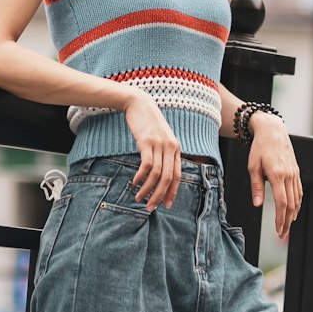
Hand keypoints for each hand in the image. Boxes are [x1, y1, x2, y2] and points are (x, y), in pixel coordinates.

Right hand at [122, 89, 181, 210]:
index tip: (166, 205)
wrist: (139, 103)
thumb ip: (163, 153)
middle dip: (159, 196)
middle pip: (168, 178)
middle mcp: (171, 148)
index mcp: (176, 149)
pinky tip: (135, 182)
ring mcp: (160, 144)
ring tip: (138, 198)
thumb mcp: (160, 138)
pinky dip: (141, 176)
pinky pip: (147, 164)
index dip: (172, 192)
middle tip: (150, 207)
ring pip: (157, 174)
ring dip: (147, 189)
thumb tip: (158, 173)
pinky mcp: (147, 141)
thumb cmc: (148, 123)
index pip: (178, 176)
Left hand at [247, 114, 301, 242]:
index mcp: (277, 175)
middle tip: (282, 235)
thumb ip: (256, 186)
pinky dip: (297, 203)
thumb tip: (258, 205)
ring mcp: (294, 173)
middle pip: (291, 204)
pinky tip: (293, 210)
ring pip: (297, 199)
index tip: (278, 231)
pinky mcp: (296, 171)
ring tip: (287, 226)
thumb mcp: (253, 166)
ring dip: (293, 214)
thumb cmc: (260, 148)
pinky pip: (299, 191)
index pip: (282, 203)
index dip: (281, 219)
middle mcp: (289, 175)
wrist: (273, 131)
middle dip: (287, 222)